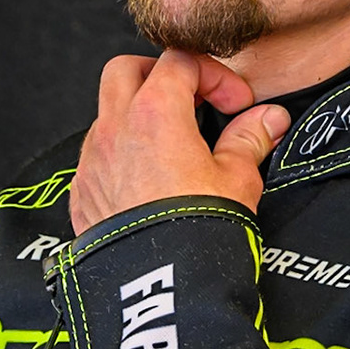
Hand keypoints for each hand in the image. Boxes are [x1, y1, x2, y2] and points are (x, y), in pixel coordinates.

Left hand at [69, 51, 290, 234]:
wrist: (162, 287)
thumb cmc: (198, 231)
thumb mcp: (238, 180)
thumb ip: (249, 139)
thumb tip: (268, 120)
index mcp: (155, 113)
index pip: (179, 61)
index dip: (215, 76)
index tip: (236, 105)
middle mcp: (115, 129)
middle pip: (127, 70)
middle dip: (161, 76)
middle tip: (192, 102)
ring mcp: (92, 161)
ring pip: (106, 112)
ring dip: (137, 115)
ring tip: (173, 145)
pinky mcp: (82, 193)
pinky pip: (96, 155)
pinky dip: (120, 154)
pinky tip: (148, 180)